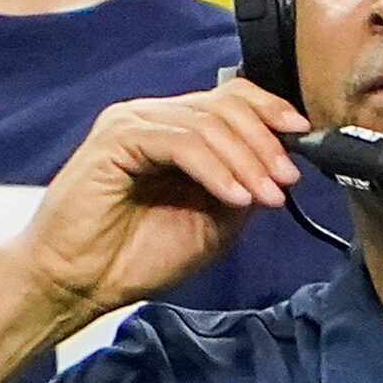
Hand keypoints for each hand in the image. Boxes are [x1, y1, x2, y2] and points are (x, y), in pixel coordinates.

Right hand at [15, 81, 308, 323]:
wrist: (79, 282)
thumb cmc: (134, 257)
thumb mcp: (211, 224)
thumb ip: (240, 188)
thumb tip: (278, 168)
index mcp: (175, 131)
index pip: (231, 100)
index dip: (271, 111)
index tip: (303, 138)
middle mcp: (154, 117)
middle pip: (225, 104)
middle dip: (265, 142)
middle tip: (285, 181)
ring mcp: (133, 123)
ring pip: (207, 123)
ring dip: (246, 160)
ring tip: (266, 195)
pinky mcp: (117, 139)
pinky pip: (180, 142)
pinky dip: (215, 169)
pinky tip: (234, 196)